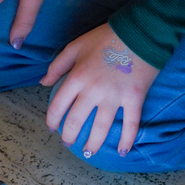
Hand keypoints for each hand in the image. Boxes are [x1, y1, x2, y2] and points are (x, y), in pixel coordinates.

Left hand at [41, 23, 159, 157]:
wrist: (141, 31)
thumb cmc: (105, 37)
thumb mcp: (75, 47)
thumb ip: (57, 66)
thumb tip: (42, 83)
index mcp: (76, 77)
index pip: (58, 106)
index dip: (52, 120)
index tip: (51, 128)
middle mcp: (93, 91)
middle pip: (76, 120)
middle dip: (69, 135)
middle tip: (68, 142)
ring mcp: (115, 96)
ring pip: (101, 127)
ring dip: (93, 144)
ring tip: (88, 153)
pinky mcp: (135, 98)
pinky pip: (131, 124)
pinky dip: (127, 139)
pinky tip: (123, 151)